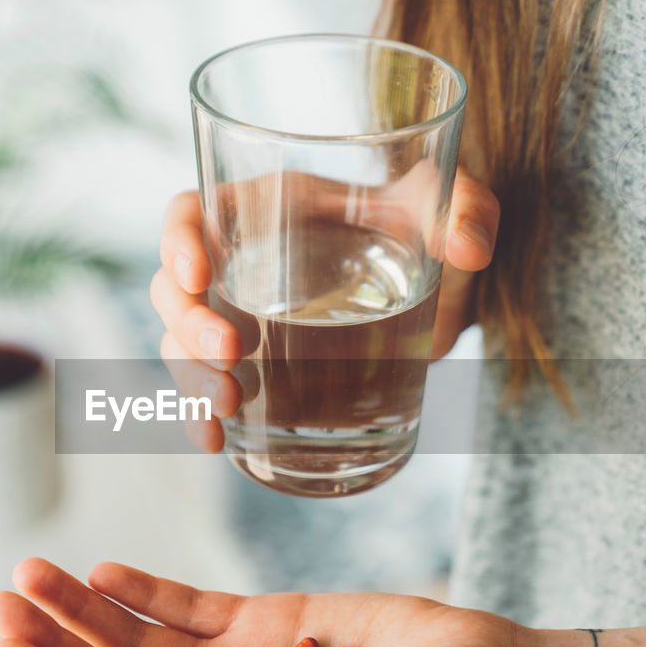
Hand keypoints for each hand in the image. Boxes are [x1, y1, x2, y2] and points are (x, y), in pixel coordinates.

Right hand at [151, 172, 500, 451]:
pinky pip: (210, 389)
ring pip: (182, 344)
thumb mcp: (454, 207)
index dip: (178, 239)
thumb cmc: (434, 228)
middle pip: (175, 289)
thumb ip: (469, 211)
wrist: (442, 290)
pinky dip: (202, 417)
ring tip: (229, 404)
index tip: (197, 274)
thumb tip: (467, 247)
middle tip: (232, 354)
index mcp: (269, 207)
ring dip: (191, 377)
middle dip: (189, 325)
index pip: (192, 212)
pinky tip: (216, 439)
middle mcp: (243, 263)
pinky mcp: (261, 370)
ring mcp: (246, 320)